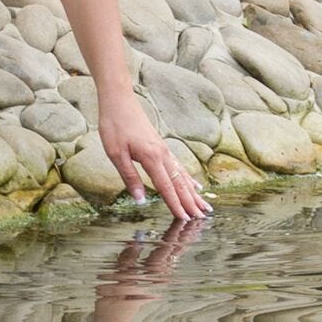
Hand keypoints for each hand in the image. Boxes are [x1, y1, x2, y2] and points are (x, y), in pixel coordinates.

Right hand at [95, 220, 204, 318]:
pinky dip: (168, 254)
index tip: (186, 219)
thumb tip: (139, 238)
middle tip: (197, 221)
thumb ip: (128, 256)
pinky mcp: (151, 286)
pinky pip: (162, 265)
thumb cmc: (112, 304)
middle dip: (184, 237)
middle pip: (173, 253)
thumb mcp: (116, 276)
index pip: (167, 248)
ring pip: (170, 259)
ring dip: (179, 244)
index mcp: (151, 273)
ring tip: (189, 230)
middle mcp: (158, 278)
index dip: (176, 232)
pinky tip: (170, 248)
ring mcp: (156, 283)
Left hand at [96, 97, 211, 221]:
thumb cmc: (115, 126)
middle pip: (180, 184)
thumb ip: (129, 177)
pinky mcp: (162, 147)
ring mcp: (164, 150)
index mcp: (152, 158)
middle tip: (203, 219)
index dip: (176, 205)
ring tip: (206, 207)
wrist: (119, 101)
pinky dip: (189, 179)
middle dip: (191, 203)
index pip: (167, 187)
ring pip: (183, 176)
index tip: (186, 220)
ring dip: (194, 193)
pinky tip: (195, 185)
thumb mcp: (116, 154)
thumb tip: (141, 200)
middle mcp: (163, 155)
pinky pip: (179, 167)